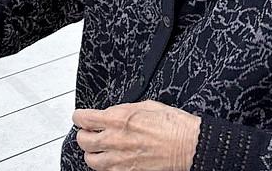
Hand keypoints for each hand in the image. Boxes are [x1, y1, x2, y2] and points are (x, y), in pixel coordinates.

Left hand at [73, 100, 200, 170]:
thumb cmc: (174, 125)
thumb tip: (110, 113)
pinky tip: (113, 160)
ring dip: (93, 153)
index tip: (81, 118)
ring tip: (100, 149)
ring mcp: (121, 159)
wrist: (191, 146)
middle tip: (90, 133)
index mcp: (118, 119)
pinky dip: (107, 167)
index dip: (79, 117)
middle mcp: (115, 140)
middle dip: (84, 135)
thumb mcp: (145, 105)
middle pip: (82, 140)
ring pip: (91, 160)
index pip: (83, 118)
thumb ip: (122, 110)